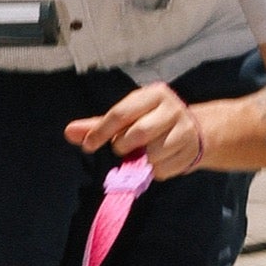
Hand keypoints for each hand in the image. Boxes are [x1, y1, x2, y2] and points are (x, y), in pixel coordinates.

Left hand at [66, 83, 206, 179]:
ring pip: (152, 154)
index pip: (121, 113)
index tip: (89, 145)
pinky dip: (155, 171)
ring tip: (146, 152)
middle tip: (124, 147)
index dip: (101, 131)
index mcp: (153, 94)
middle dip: (124, 146)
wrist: (196, 132)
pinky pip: (163, 169)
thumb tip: (69, 132)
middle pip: (138, 134)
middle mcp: (172, 108)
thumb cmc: (152, 121)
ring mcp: (185, 129)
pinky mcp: (192, 151)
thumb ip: (98, 125)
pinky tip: (160, 160)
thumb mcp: (127, 118)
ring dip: (142, 160)